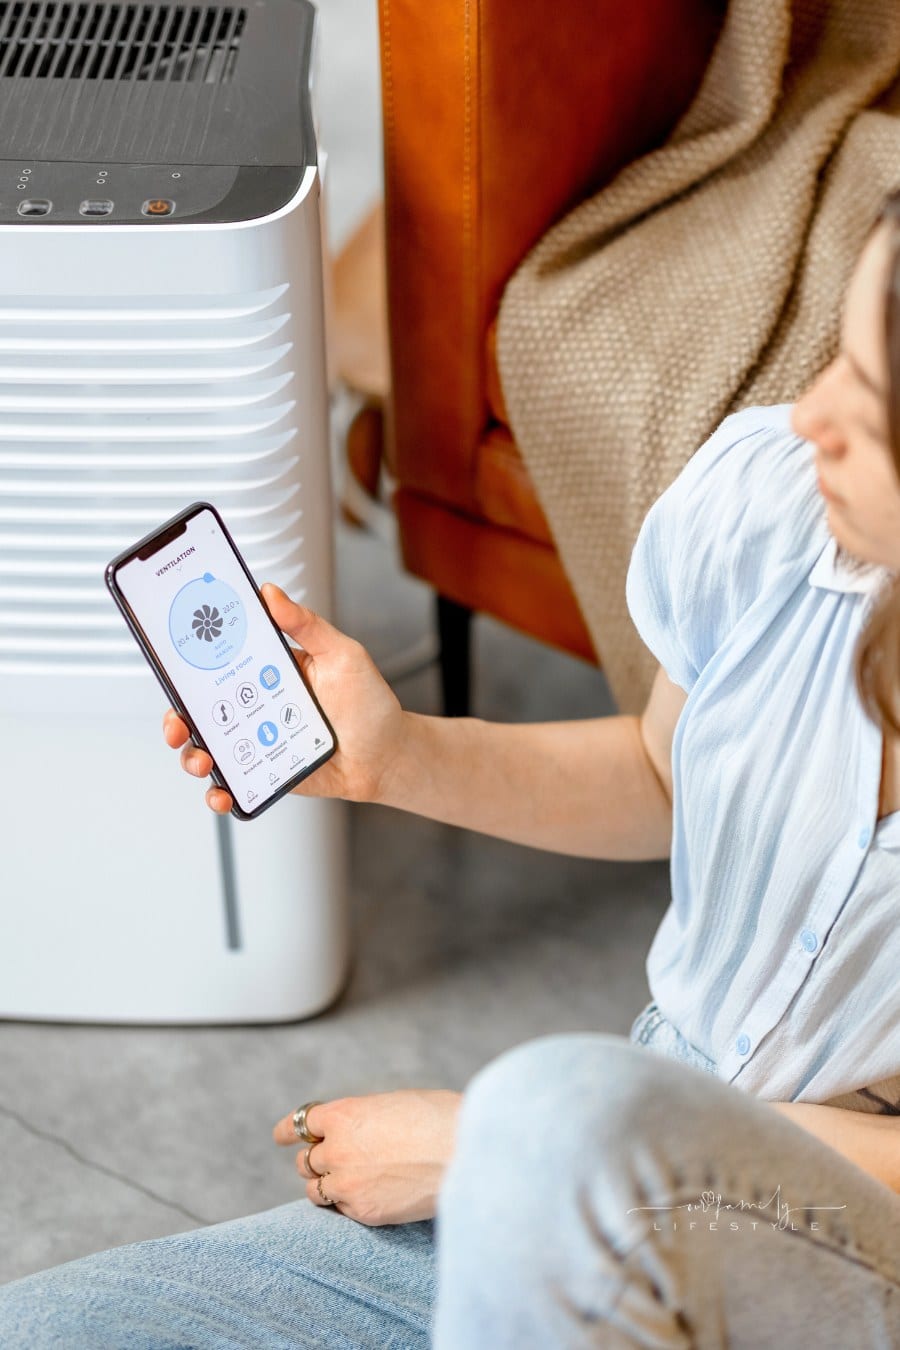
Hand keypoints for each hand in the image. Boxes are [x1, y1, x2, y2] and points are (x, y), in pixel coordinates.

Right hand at [163, 583, 407, 811]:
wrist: (388, 756)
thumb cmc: (369, 704)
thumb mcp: (342, 654)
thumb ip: (306, 625)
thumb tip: (271, 593)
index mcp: (268, 672)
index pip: (218, 664)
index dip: (189, 666)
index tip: (173, 666)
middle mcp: (257, 706)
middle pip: (202, 710)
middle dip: (178, 718)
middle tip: (178, 724)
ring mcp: (259, 741)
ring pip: (210, 747)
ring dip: (194, 755)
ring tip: (203, 761)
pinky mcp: (267, 772)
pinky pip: (235, 782)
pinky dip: (220, 791)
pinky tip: (221, 793)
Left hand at [273, 1090, 460, 1225]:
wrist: (464, 1152)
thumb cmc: (439, 1119)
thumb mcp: (393, 1104)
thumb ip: (365, 1119)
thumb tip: (358, 1132)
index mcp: (344, 1114)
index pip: (301, 1123)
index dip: (288, 1130)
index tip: (280, 1136)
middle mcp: (337, 1148)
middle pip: (306, 1160)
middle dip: (315, 1160)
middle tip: (326, 1162)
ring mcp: (347, 1183)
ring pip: (315, 1190)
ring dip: (324, 1185)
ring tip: (341, 1184)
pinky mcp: (362, 1212)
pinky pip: (341, 1210)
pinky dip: (347, 1204)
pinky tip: (366, 1197)